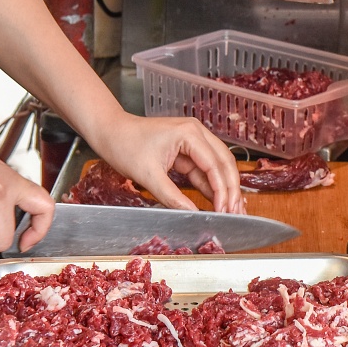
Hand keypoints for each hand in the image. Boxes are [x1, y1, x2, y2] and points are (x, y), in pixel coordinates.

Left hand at [94, 114, 245, 214]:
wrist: (110, 131)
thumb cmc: (125, 146)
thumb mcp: (148, 175)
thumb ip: (172, 197)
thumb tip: (192, 215)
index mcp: (190, 133)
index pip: (215, 165)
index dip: (222, 190)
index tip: (224, 211)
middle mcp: (197, 133)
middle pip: (224, 163)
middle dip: (232, 189)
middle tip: (237, 213)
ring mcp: (194, 141)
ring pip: (218, 167)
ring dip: (225, 189)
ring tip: (234, 211)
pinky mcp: (187, 150)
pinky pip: (204, 170)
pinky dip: (211, 186)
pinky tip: (219, 202)